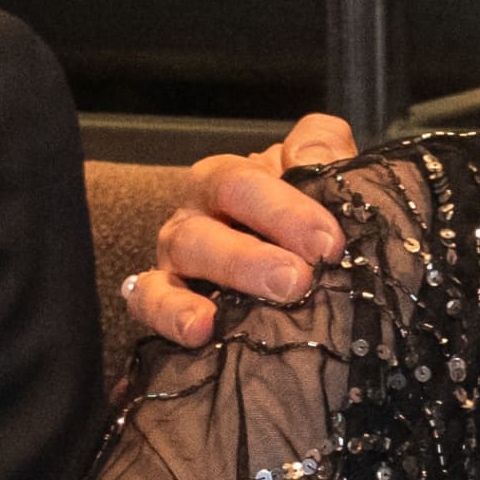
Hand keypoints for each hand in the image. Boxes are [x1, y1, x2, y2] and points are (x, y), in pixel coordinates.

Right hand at [120, 108, 364, 347]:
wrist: (290, 277)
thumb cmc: (302, 226)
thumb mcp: (319, 181)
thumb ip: (324, 150)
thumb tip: (310, 153)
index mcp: (231, 179)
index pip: (246, 180)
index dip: (286, 208)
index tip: (329, 243)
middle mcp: (198, 211)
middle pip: (212, 216)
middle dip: (257, 250)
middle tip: (299, 279)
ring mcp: (175, 255)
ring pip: (186, 250)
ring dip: (229, 273)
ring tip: (266, 297)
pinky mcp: (158, 299)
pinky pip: (150, 302)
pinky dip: (171, 314)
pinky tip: (199, 329)